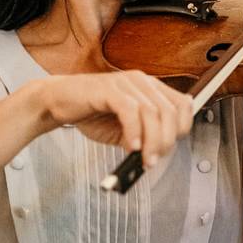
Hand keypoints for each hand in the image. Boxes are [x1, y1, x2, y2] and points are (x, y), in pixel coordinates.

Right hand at [38, 70, 192, 166]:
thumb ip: (144, 136)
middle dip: (166, 141)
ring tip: (142, 158)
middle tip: (152, 160)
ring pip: (152, 112)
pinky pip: (129, 110)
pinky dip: (134, 131)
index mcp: (151, 89)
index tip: (169, 148)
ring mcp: (125, 83)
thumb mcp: (126, 129)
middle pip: (170, 112)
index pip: (183, 104)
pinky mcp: (109, 89)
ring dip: (151, 141)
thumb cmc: (92, 114)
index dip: (182, 128)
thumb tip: (159, 152)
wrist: (58, 102)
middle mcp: (142, 82)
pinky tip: (130, 145)